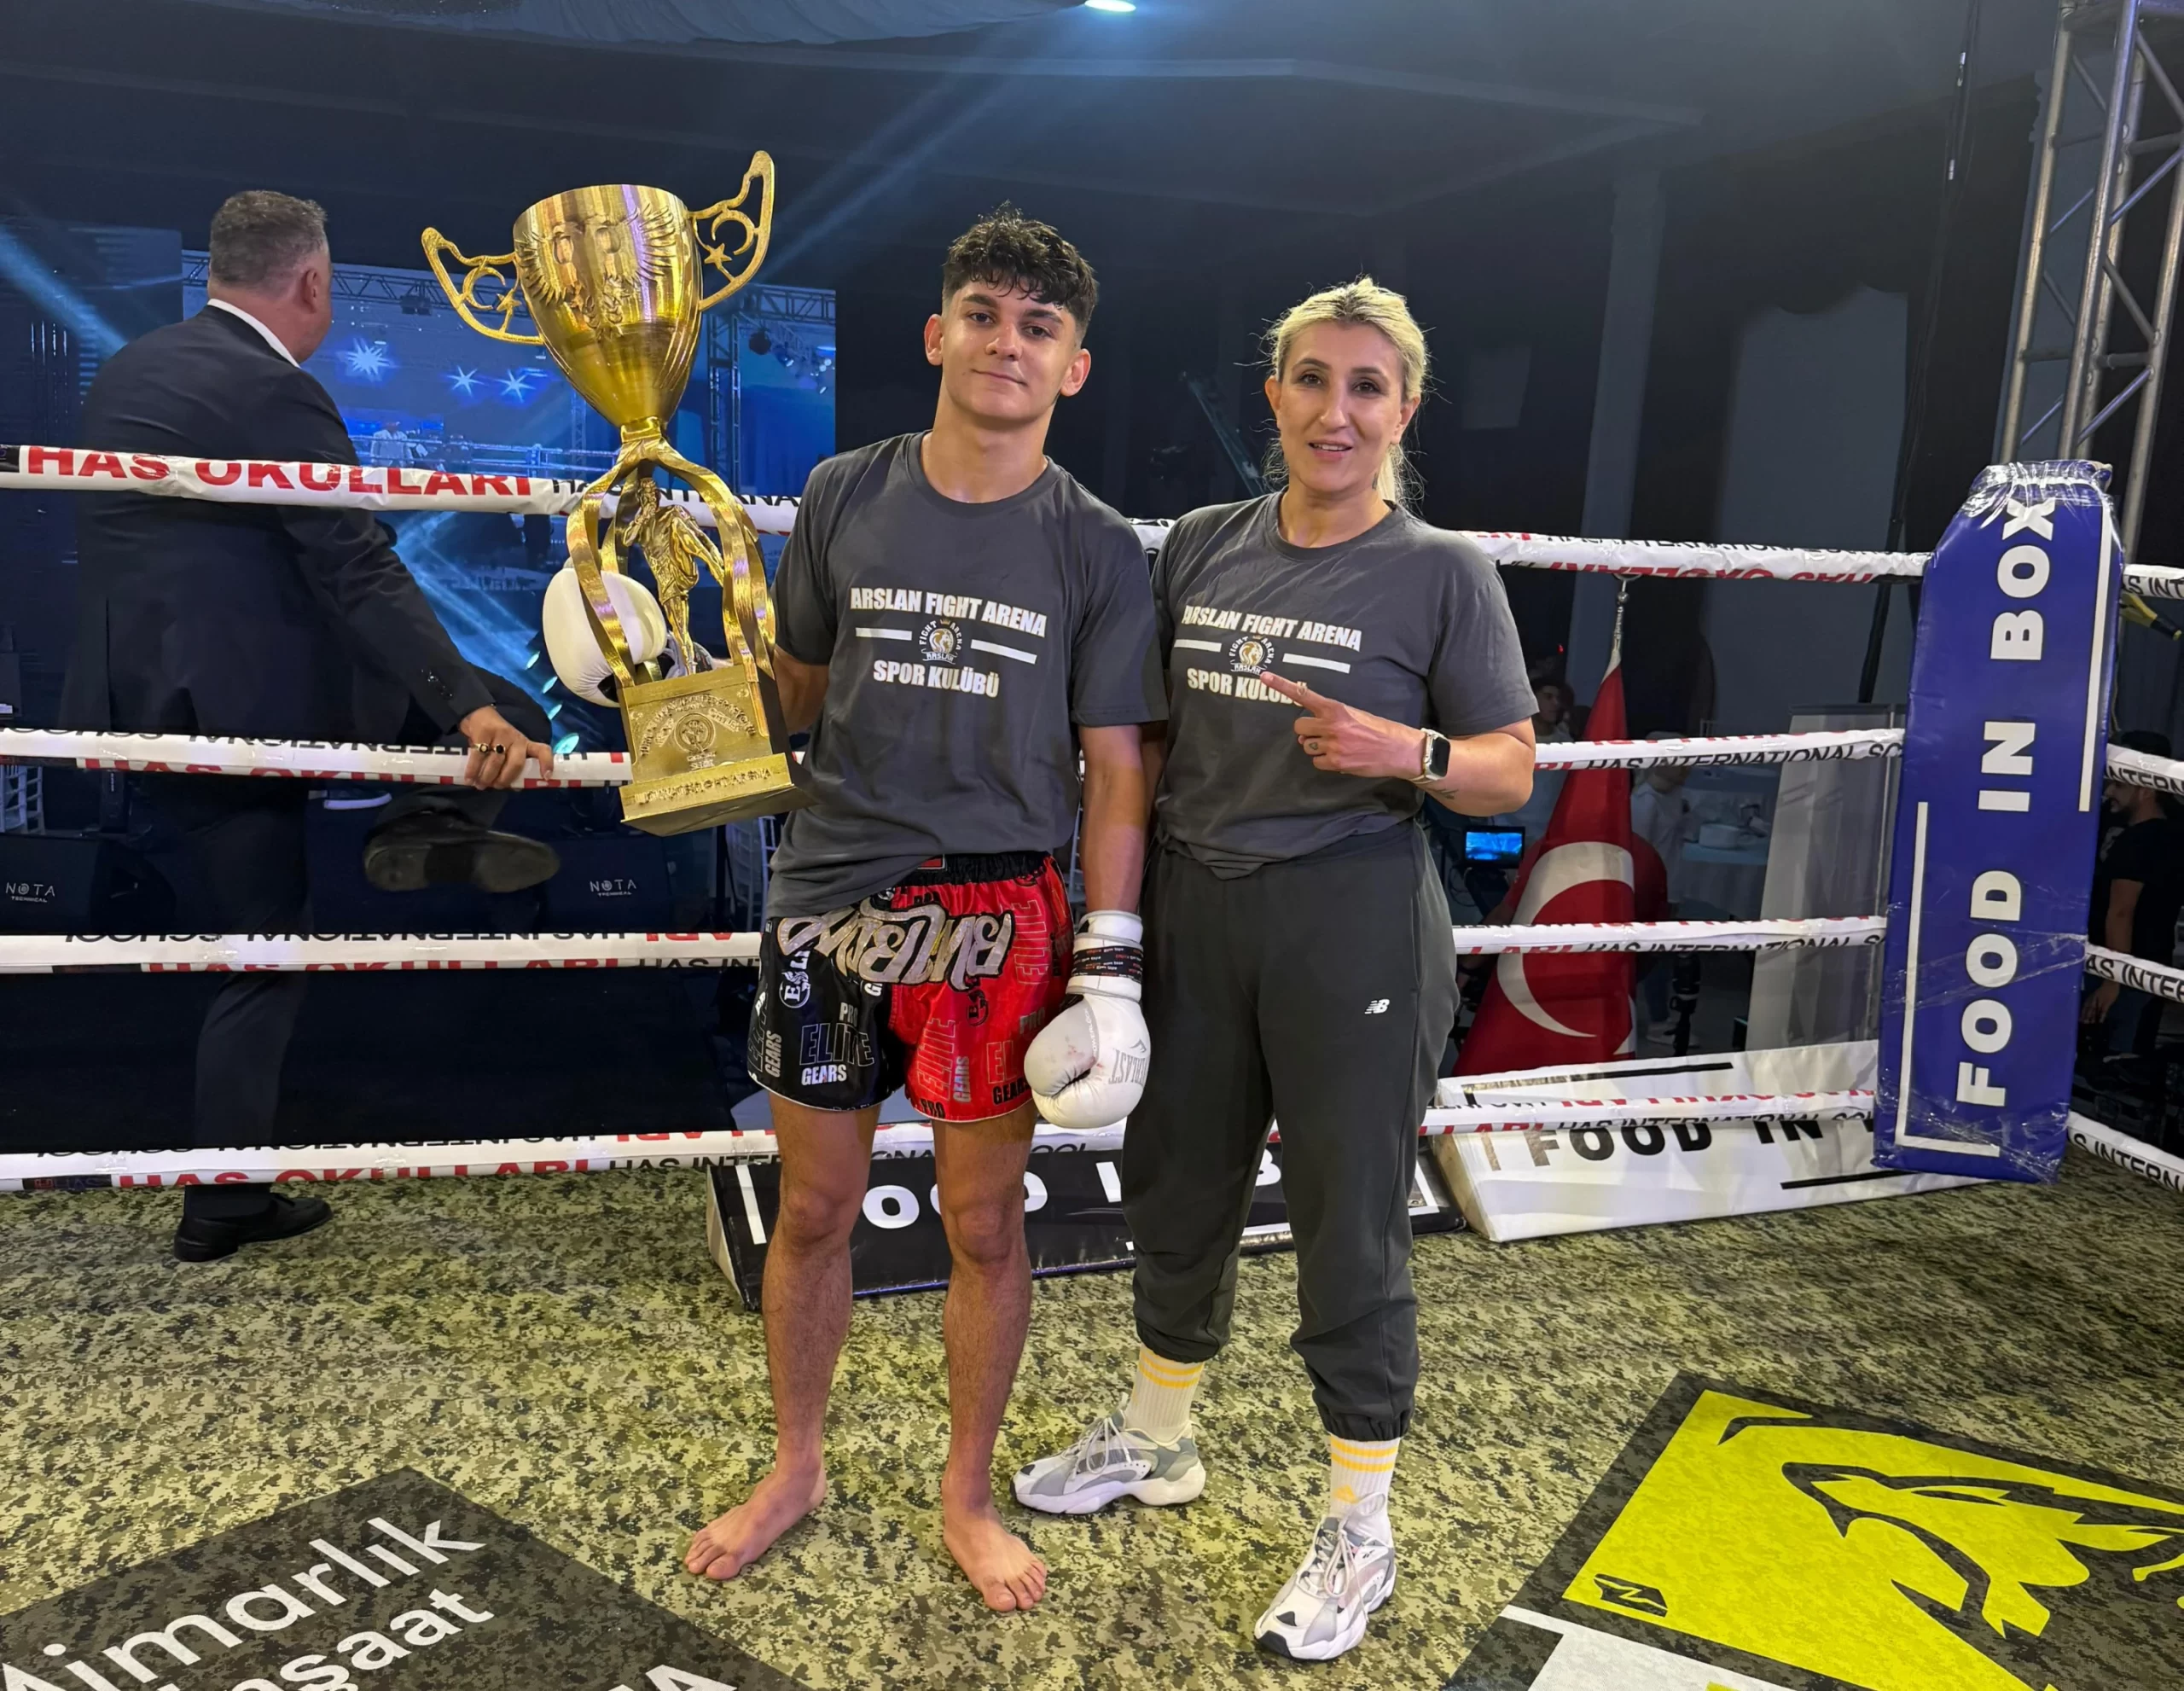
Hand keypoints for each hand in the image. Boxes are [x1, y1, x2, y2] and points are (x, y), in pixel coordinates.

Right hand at [456, 705, 553, 790]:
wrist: (477, 714)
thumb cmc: (495, 739)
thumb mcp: (508, 749)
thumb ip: (511, 765)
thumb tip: (515, 788)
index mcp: (525, 744)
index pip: (542, 751)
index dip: (546, 763)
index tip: (546, 777)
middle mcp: (517, 739)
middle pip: (516, 763)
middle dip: (505, 779)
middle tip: (495, 786)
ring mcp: (501, 735)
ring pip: (496, 762)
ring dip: (487, 777)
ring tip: (480, 785)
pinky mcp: (484, 733)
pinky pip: (479, 756)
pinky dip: (473, 770)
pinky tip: (469, 778)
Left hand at [1258, 670, 1421, 779]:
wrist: (1399, 749)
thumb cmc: (1377, 729)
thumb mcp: (1354, 714)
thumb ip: (1329, 719)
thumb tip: (1305, 735)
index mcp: (1335, 708)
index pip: (1303, 695)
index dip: (1281, 685)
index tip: (1263, 676)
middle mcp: (1331, 725)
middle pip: (1299, 727)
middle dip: (1306, 732)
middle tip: (1321, 734)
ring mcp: (1333, 745)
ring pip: (1307, 747)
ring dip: (1316, 747)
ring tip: (1337, 746)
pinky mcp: (1337, 763)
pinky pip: (1317, 763)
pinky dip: (1325, 762)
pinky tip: (1341, 758)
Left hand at [2083, 979, 2120, 1024]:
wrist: (2111, 984)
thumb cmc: (2104, 989)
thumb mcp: (2095, 994)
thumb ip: (2092, 1000)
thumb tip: (2090, 1008)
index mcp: (2090, 998)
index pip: (2085, 1006)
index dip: (2082, 1013)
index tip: (2079, 1019)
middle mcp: (2093, 1000)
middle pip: (2088, 1010)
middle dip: (2086, 1016)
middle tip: (2083, 1023)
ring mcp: (2099, 1002)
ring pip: (2094, 1011)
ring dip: (2092, 1017)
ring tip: (2090, 1024)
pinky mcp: (2106, 1003)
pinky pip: (2103, 1011)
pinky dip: (2101, 1016)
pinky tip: (2100, 1022)